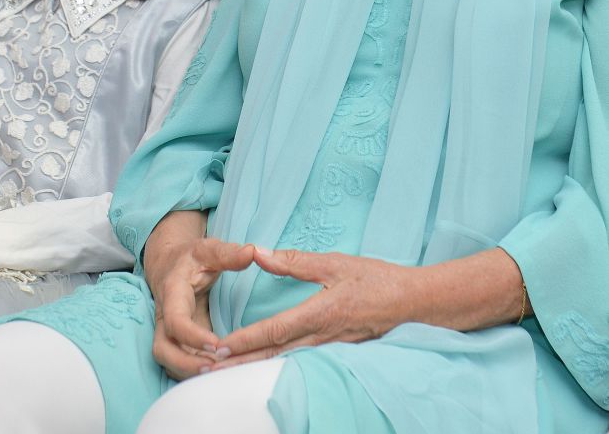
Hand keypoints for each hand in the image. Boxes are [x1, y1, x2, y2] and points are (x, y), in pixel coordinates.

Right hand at [151, 236, 254, 379]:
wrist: (169, 264)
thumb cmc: (191, 257)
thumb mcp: (208, 249)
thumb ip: (229, 253)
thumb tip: (252, 252)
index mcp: (172, 292)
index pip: (175, 321)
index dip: (192, 336)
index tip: (216, 345)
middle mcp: (164, 316)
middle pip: (163, 350)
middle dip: (185, 365)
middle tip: (216, 369)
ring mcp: (168, 331)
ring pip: (169, 361)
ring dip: (190, 372)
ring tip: (220, 374)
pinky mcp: (177, 341)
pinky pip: (180, 361)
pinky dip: (194, 371)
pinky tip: (218, 372)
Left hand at [211, 247, 412, 368]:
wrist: (414, 303)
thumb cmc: (377, 279)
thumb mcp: (336, 263)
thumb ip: (295, 261)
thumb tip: (259, 253)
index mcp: (319, 314)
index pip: (274, 331)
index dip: (245, 341)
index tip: (219, 348)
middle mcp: (322, 338)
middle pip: (274, 355)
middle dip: (241, 364)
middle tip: (210, 369)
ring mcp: (331, 349)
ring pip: (286, 362)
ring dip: (255, 367)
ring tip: (228, 372)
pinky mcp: (338, 351)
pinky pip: (302, 361)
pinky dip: (278, 365)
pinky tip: (265, 367)